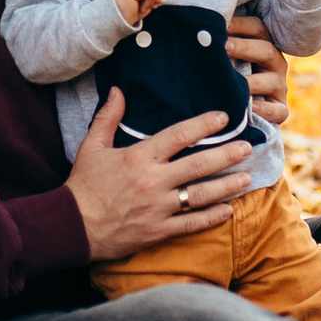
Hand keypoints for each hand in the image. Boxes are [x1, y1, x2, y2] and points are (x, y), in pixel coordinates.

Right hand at [66, 91, 254, 260]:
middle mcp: (154, 181)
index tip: (223, 118)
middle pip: (199, 165)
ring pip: (200, 195)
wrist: (72, 226)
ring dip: (226, 186)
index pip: (179, 135)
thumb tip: (118, 89)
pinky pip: (190, 223)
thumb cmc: (83, 185)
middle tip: (248, 148)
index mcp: (140, 157)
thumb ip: (108, 117)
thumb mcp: (92, 146)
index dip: (204, 125)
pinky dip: (211, 218)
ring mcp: (158, 208)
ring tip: (246, 178)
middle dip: (227, 155)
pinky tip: (228, 211)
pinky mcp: (158, 230)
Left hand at [225, 16, 289, 129]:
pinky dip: (266, 111)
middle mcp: (275, 63)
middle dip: (244, 47)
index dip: (240, 24)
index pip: (257, 28)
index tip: (219, 24)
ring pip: (272, 81)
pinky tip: (250, 108)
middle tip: (223, 47)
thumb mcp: (226, 57)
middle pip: (265, 50)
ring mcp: (278, 86)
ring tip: (233, 83)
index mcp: (263, 44)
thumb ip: (219, 45)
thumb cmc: (227, 75)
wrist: (239, 107)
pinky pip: (278, 111)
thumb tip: (197, 30)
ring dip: (252, 82)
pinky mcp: (279, 109)